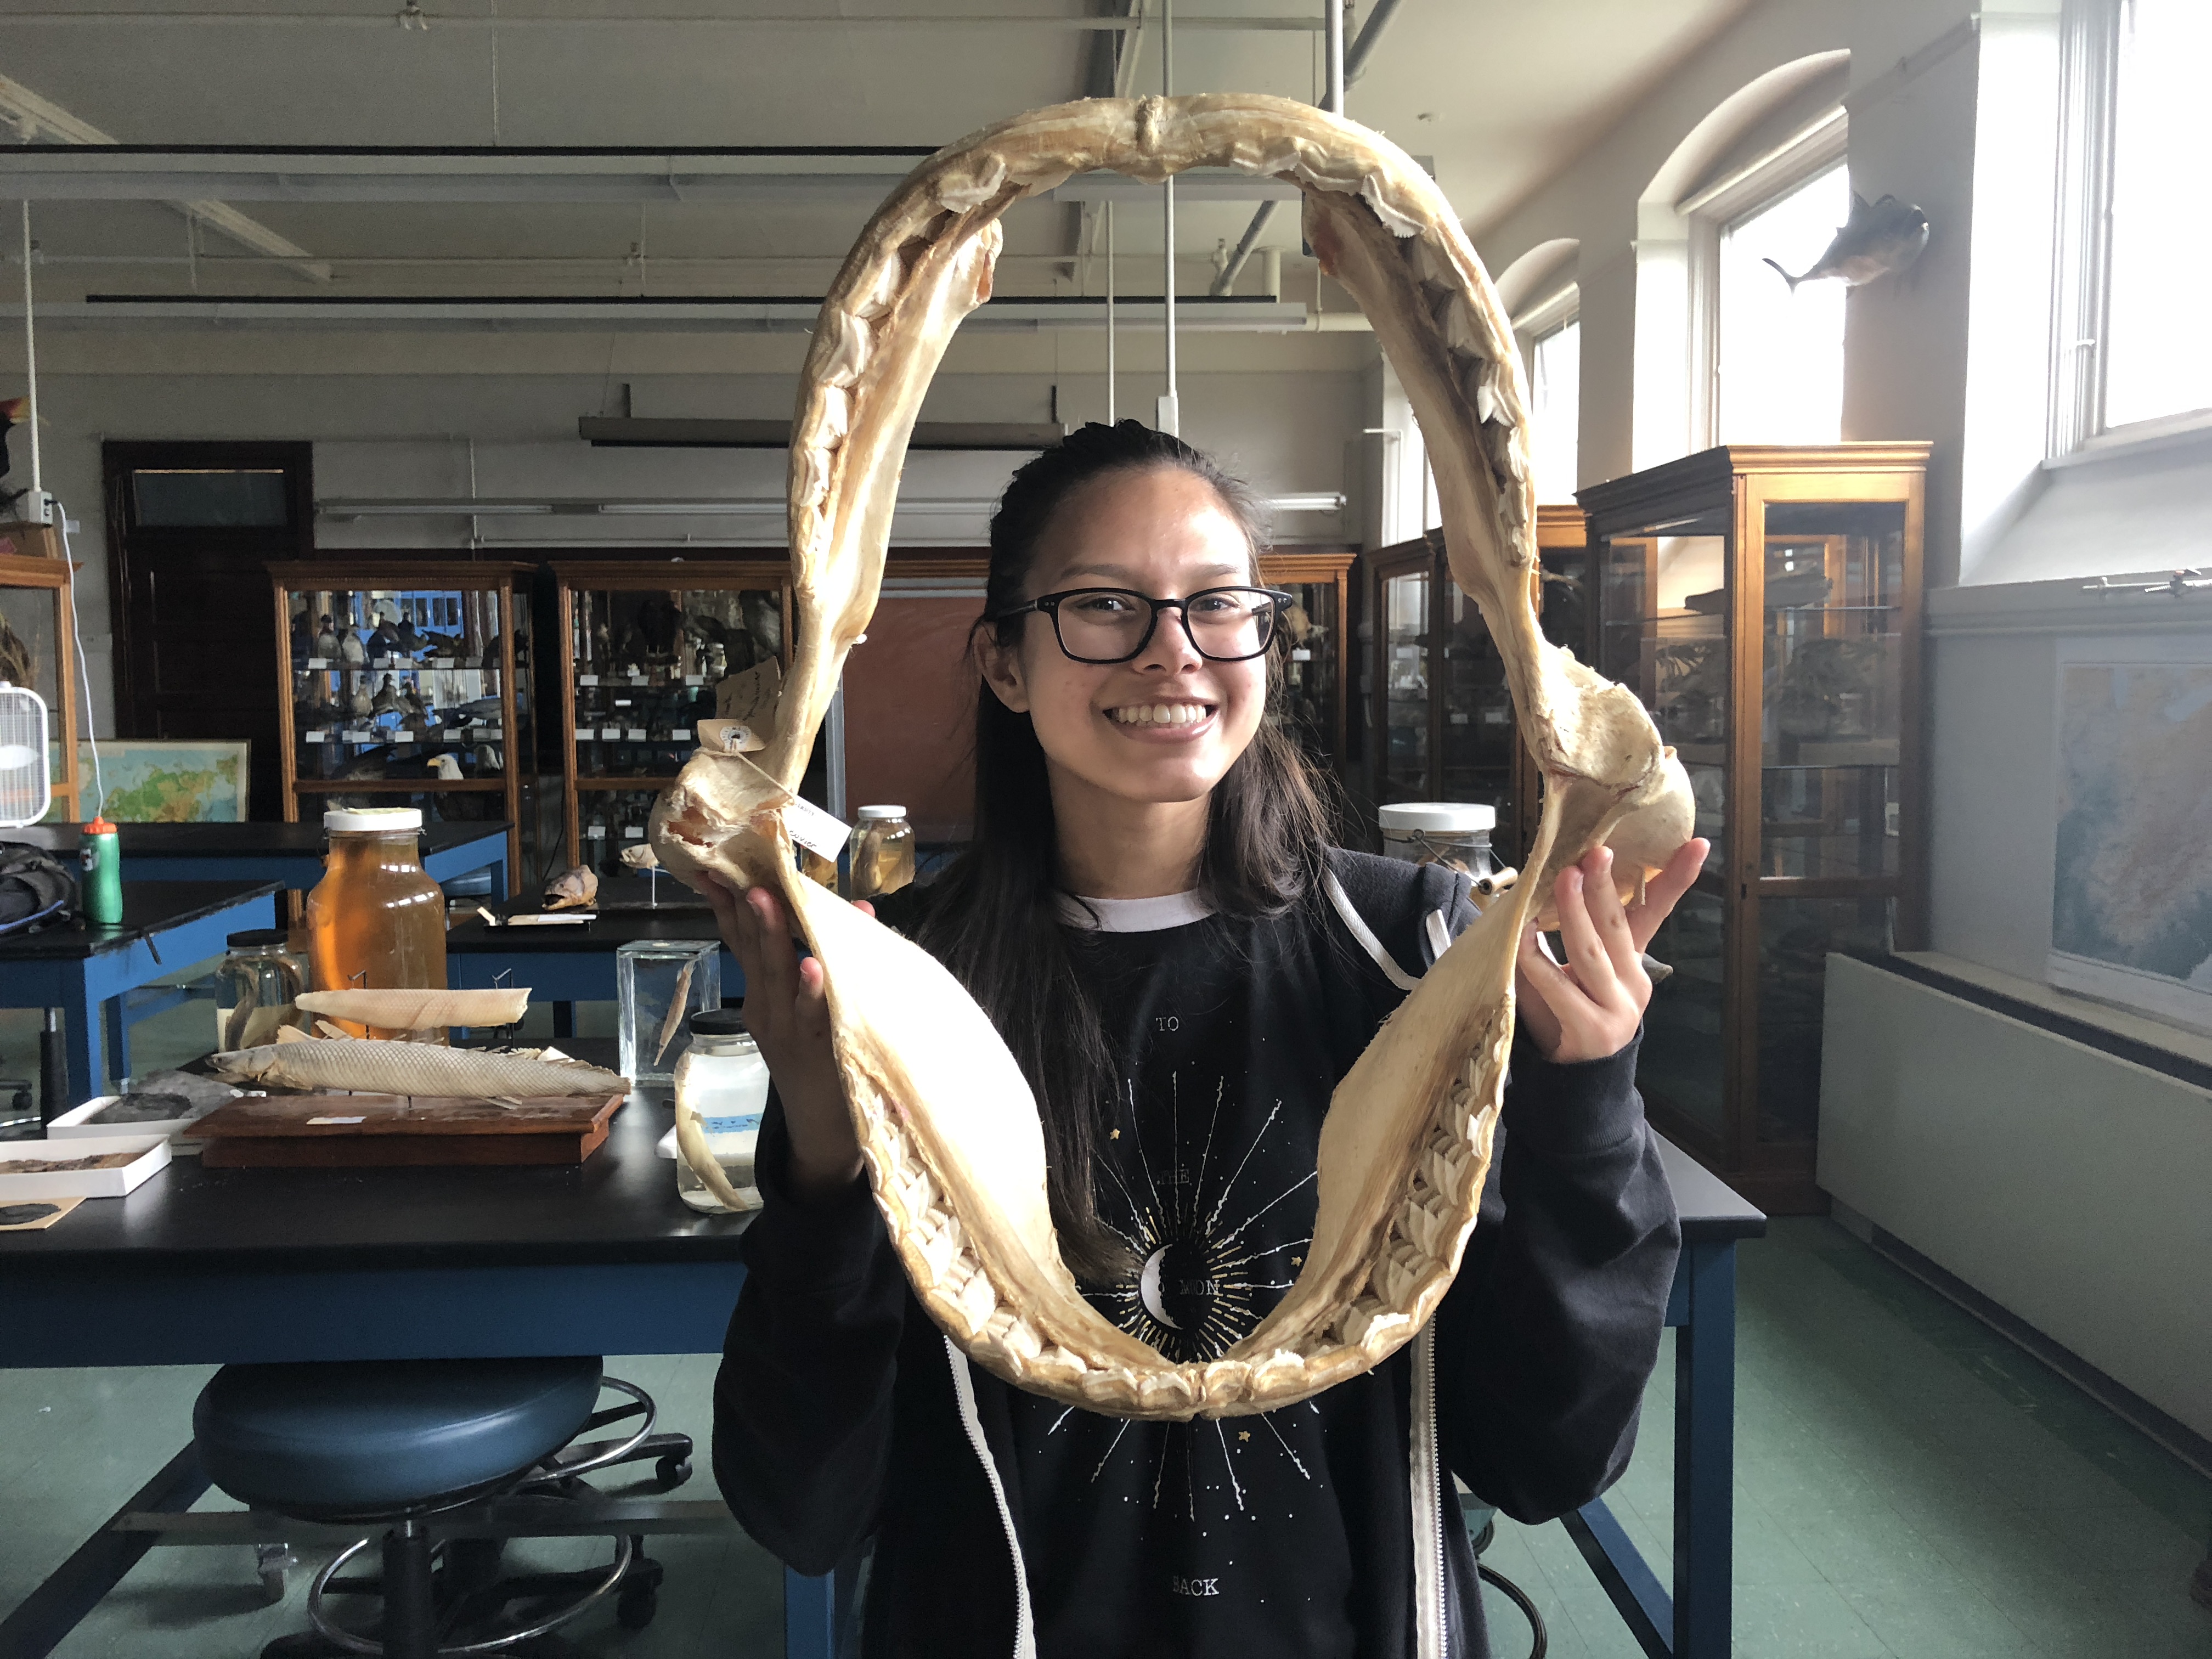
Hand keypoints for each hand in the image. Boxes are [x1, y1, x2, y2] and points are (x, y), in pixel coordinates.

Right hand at [699, 871, 872, 1198]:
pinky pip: (814, 1015)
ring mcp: (788, 1030)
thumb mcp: (813, 1010)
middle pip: (753, 951)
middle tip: (738, 871)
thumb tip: (861, 909)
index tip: (713, 868)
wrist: (824, 1134)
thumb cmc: (823, 1061)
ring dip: (773, 936)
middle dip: (746, 909)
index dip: (728, 906)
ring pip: (776, 976)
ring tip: (767, 900)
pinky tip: (811, 967)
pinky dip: (811, 991)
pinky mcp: (815, 1050)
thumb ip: (828, 962)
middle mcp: (766, 1010)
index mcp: (762, 997)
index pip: (741, 942)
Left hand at [1514, 838, 1707, 1063]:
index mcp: (1633, 963)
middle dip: (1607, 887)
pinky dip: (1537, 960)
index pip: (1656, 913)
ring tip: (1564, 878)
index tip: (1697, 844)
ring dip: (1575, 912)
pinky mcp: (1590, 1030)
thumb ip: (1577, 934)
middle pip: (1620, 927)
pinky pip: (1559, 988)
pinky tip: (1522, 936)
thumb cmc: (1569, 1013)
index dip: (1675, 879)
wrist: (1576, 1081)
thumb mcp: (1578, 971)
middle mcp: (1632, 984)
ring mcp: (1615, 1009)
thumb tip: (1550, 878)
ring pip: (1592, 952)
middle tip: (1596, 852)